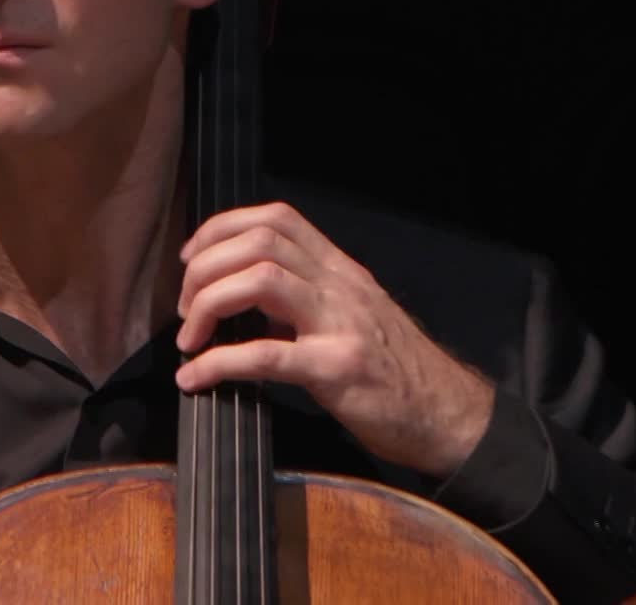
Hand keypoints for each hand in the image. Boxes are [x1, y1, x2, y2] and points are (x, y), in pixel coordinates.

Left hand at [172, 201, 495, 479]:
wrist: (450, 416)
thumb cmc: (395, 370)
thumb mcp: (351, 316)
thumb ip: (304, 298)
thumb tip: (238, 298)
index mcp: (340, 271)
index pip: (277, 219)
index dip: (222, 229)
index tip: (192, 259)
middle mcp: (340, 286)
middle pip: (259, 243)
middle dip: (205, 269)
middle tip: (185, 308)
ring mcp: (340, 325)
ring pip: (260, 281)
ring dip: (208, 304)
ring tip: (190, 339)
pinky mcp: (337, 370)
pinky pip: (265, 356)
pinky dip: (218, 363)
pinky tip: (195, 378)